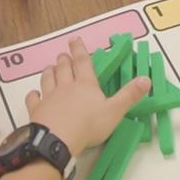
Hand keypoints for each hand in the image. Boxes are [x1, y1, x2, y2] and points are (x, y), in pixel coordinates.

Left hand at [24, 38, 149, 156]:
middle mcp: (66, 86)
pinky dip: (33, 94)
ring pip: (48, 79)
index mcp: (86, 84)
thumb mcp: (114, 111)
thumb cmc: (89, 125)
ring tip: (50, 67)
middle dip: (64, 60)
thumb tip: (147, 79)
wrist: (58, 139)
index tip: (75, 39)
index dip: (79, 50)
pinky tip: (33, 93)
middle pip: (64, 68)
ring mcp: (49, 97)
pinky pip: (33, 99)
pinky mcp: (37, 110)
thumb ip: (129, 95)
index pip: (83, 62)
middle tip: (63, 54)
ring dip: (49, 72)